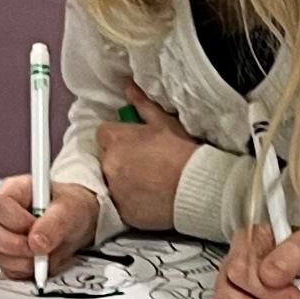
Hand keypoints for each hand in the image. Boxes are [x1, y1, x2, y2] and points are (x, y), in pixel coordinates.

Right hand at [0, 176, 100, 272]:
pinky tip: (39, 260)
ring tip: (44, 252)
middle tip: (39, 248)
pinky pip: (4, 269)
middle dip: (14, 244)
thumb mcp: (70, 210)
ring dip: (22, 260)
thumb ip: (55, 223)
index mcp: (12, 190)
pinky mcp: (3, 255)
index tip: (37, 230)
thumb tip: (37, 242)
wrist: (75, 225)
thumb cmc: (70, 209)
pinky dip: (24, 270)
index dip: (16, 221)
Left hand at [94, 107, 201, 232]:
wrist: (196, 186)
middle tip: (145, 163)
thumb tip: (128, 87)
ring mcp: (114, 189)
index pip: (103, 134)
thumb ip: (142, 105)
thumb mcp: (164, 123)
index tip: (134, 143)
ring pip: (112, 182)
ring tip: (150, 182)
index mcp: (115, 139)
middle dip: (120, 159)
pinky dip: (132, 201)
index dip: (119, 138)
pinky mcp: (123, 211)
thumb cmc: (181, 151)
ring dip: (124, 181)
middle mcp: (108, 164)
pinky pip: (122, 204)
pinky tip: (151, 198)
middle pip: (106, 159)